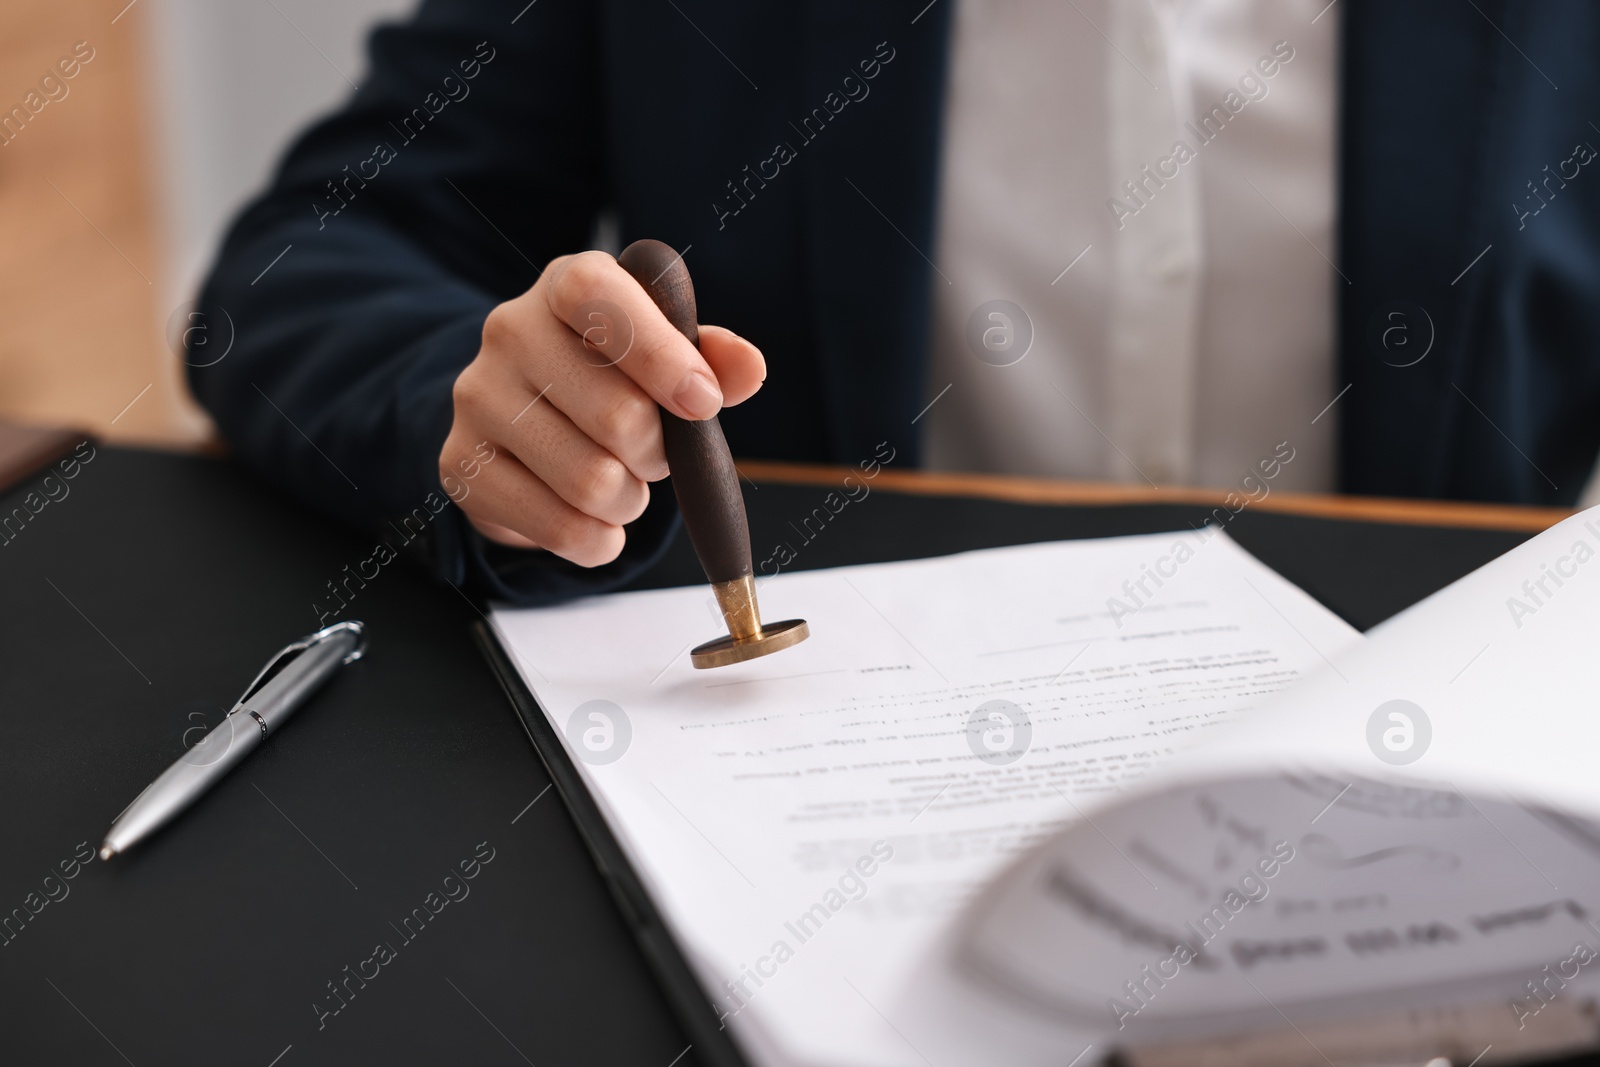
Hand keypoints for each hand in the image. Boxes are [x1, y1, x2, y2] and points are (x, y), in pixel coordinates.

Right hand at [441, 250, 765, 566]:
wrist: (524, 418)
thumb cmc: (609, 377)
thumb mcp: (664, 355)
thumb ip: (711, 358)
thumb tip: (748, 368)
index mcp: (569, 285)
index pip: (604, 303)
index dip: (660, 356)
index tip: (703, 403)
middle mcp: (511, 331)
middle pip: (617, 416)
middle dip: (658, 454)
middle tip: (653, 454)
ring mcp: (478, 397)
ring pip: (590, 482)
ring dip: (630, 501)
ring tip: (623, 484)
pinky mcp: (461, 465)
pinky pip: (558, 527)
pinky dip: (598, 540)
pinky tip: (597, 522)